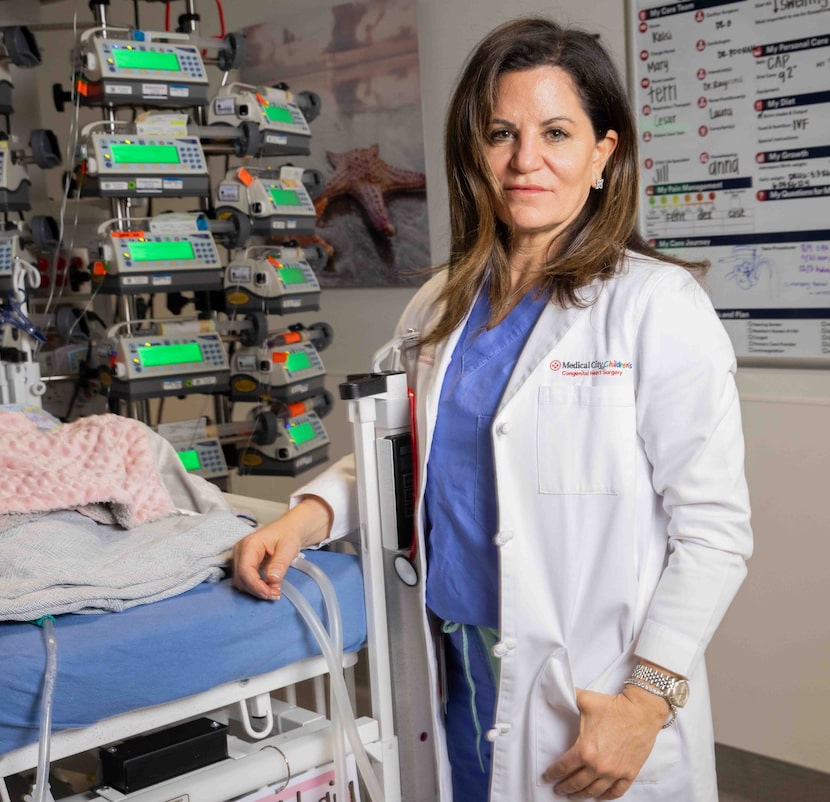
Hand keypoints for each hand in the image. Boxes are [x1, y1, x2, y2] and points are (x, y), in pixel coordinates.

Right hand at [232, 496, 332, 599]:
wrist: (289, 529)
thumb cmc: (288, 534)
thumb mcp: (288, 547)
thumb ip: (280, 563)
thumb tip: (272, 580)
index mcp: (250, 544)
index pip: (245, 570)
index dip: (256, 586)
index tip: (272, 593)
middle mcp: (240, 550)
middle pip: (241, 578)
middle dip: (257, 589)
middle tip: (277, 593)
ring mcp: (240, 557)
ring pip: (241, 581)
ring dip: (256, 590)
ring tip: (275, 590)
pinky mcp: (243, 563)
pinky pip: (244, 580)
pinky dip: (255, 586)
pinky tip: (269, 586)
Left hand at [543, 685, 667, 798]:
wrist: (640, 711)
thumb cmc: (613, 706)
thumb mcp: (585, 700)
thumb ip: (568, 697)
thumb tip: (557, 690)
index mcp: (584, 750)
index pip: (563, 767)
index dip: (553, 773)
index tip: (547, 776)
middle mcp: (597, 766)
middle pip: (576, 783)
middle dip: (565, 787)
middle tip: (558, 789)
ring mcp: (614, 773)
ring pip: (594, 791)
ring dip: (581, 795)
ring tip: (574, 796)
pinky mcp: (629, 774)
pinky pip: (615, 792)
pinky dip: (606, 797)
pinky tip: (599, 796)